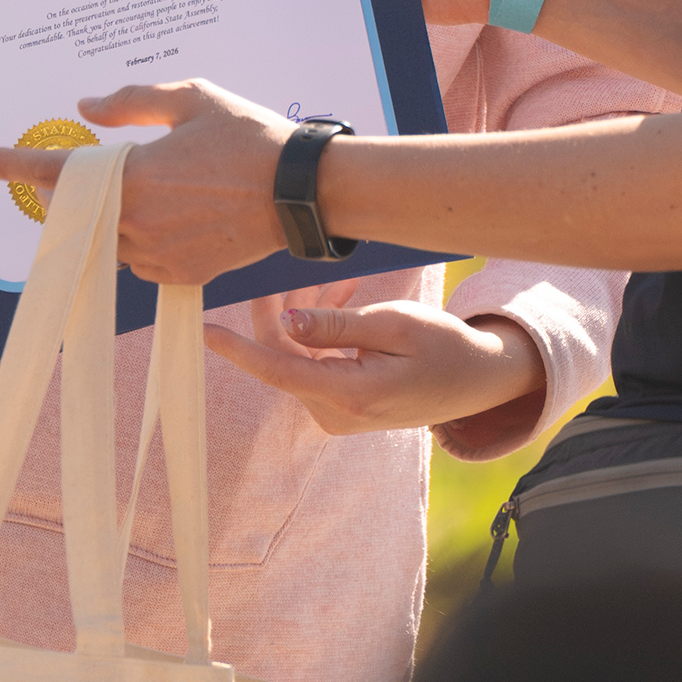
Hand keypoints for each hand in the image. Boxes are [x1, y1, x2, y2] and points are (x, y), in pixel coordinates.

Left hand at [0, 79, 292, 284]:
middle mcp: (138, 222)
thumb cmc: (250, 138)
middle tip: (86, 170)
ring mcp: (158, 254)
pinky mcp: (181, 275)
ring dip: (108, 218)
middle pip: (77, 213)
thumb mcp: (191, 99)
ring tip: (149, 188)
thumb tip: (85, 109)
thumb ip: (132, 101)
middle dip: (70, 193)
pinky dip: (140, 239)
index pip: (55, 174)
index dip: (12, 165)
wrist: (302, 193)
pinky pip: (139, 260)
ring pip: (107, 240)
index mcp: (135, 176)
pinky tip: (173, 214)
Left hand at [206, 297, 544, 439]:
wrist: (477, 381)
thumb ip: (337, 324)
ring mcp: (337, 414)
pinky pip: (315, 365)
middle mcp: (336, 413)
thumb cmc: (442, 346)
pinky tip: (344, 300)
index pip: (279, 370)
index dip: (238, 348)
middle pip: (286, 357)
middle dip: (284, 309)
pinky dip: (323, 333)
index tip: (205, 329)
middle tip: (293, 266)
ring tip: (341, 280)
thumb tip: (286, 322)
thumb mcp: (395, 324)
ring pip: (300, 357)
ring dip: (309, 316)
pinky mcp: (341, 407)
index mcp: (351, 395)